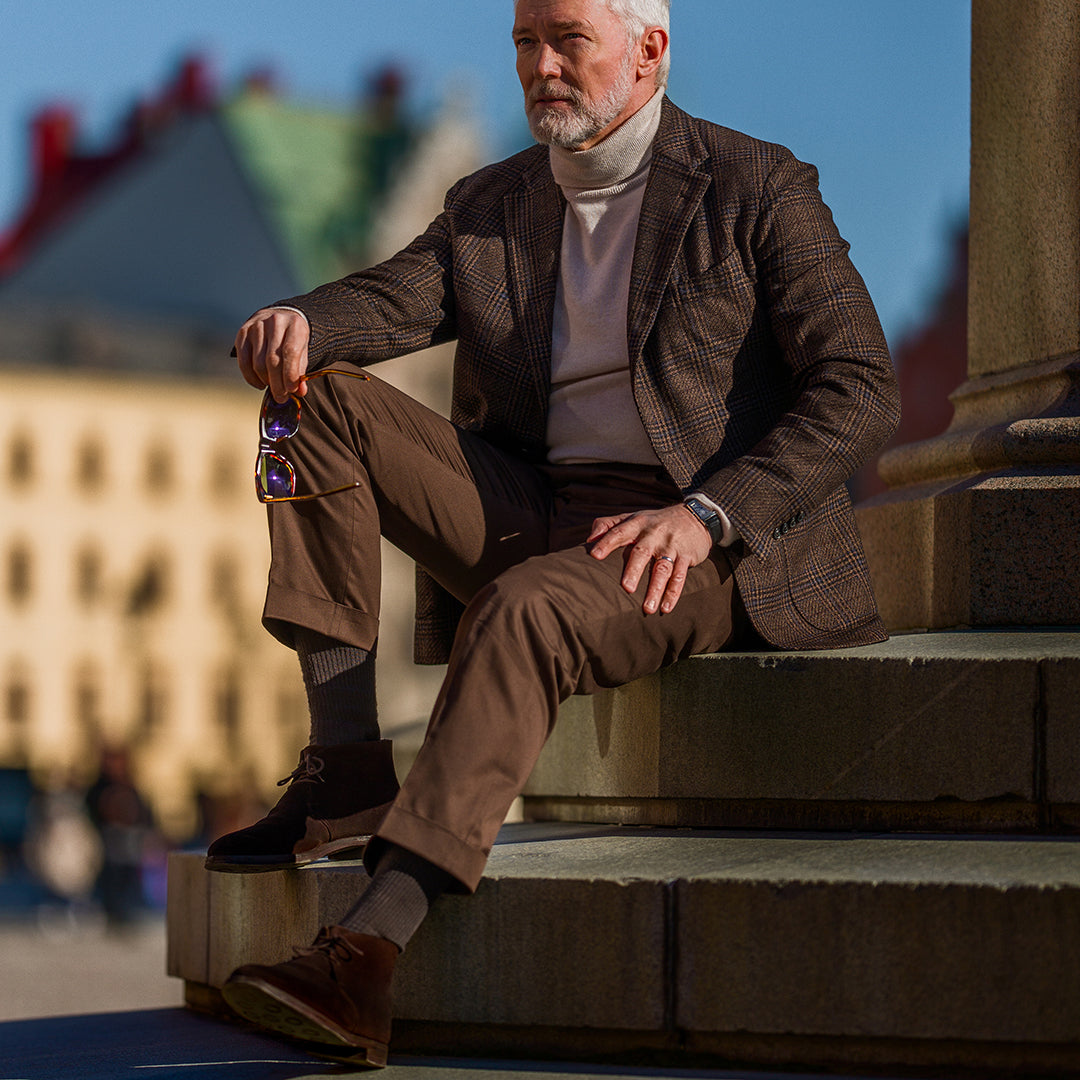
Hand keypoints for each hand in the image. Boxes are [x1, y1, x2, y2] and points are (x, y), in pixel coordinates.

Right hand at [234, 308, 310, 401]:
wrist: (279, 317)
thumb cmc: (293, 339)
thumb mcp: (303, 351)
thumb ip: (301, 371)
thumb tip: (299, 391)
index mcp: (295, 325)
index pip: (290, 352)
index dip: (290, 374)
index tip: (292, 390)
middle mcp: (275, 322)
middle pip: (272, 360)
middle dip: (278, 384)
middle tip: (281, 397)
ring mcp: (256, 326)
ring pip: (258, 363)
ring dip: (266, 381)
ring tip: (273, 387)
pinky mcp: (242, 333)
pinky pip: (244, 362)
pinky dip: (251, 378)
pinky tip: (260, 383)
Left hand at [587, 504, 712, 614]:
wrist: (694, 516)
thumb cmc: (654, 522)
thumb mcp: (633, 517)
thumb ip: (608, 525)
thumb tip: (588, 540)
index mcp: (637, 524)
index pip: (619, 532)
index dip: (606, 543)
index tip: (594, 556)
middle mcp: (653, 534)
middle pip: (642, 553)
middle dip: (634, 570)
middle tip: (626, 588)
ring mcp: (670, 546)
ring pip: (662, 568)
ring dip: (656, 589)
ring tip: (647, 609)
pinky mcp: (686, 556)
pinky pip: (680, 576)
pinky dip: (673, 593)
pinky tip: (666, 608)